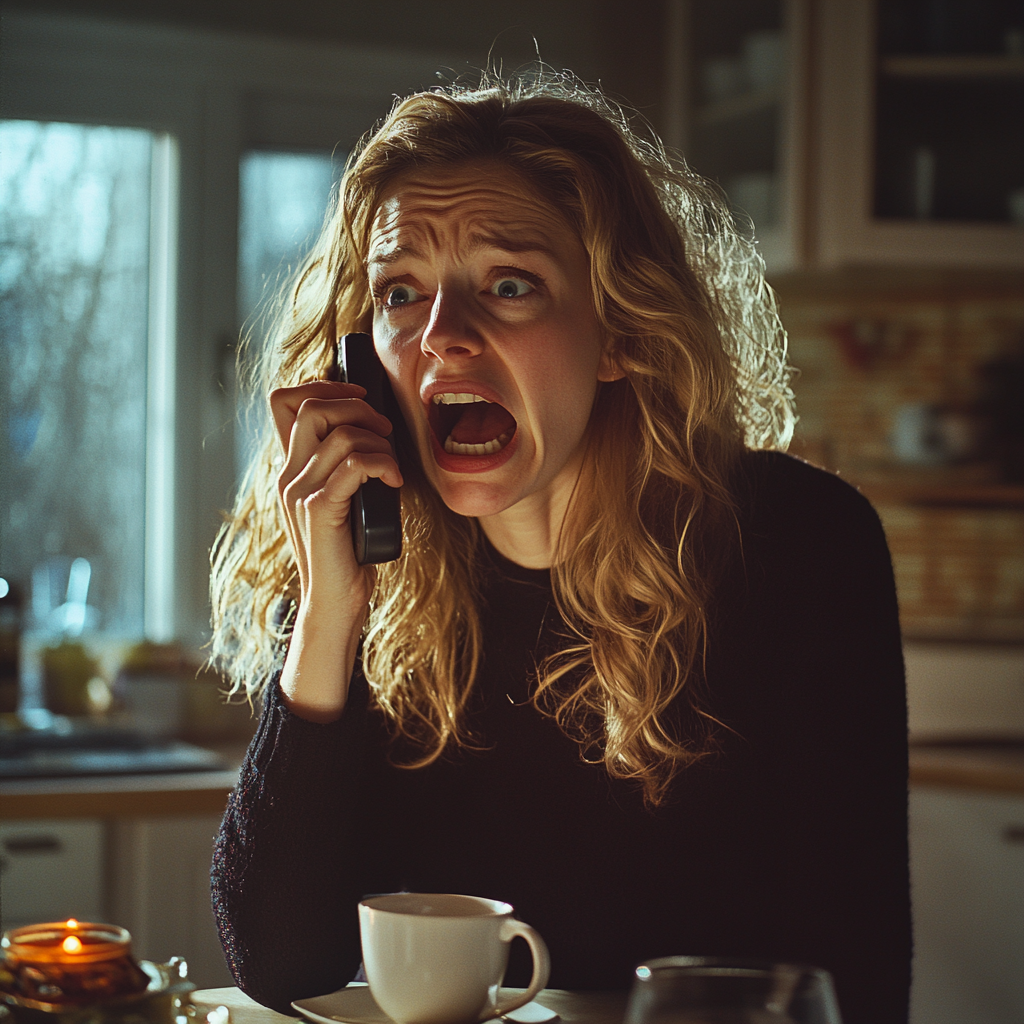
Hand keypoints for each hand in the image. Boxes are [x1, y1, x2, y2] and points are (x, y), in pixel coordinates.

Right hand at [270, 379, 402, 720]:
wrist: (334, 602)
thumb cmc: (347, 552)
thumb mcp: (345, 500)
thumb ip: (346, 468)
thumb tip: (377, 431)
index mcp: (290, 469)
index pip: (285, 401)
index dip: (323, 386)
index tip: (361, 399)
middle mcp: (288, 475)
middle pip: (311, 405)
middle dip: (356, 405)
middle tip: (385, 429)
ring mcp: (300, 492)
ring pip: (340, 433)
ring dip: (379, 441)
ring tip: (393, 466)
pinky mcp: (320, 509)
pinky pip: (355, 463)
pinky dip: (383, 464)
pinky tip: (395, 483)